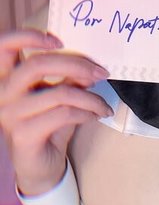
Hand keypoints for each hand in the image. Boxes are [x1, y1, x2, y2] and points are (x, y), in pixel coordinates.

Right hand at [0, 29, 111, 194]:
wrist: (39, 167)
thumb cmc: (48, 127)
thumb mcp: (59, 97)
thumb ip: (69, 79)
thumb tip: (90, 66)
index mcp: (7, 78)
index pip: (4, 45)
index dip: (28, 36)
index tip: (59, 41)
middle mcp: (3, 93)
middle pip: (37, 65)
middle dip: (76, 64)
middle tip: (100, 71)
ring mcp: (10, 114)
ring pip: (59, 93)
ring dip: (90, 97)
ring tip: (103, 104)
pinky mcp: (23, 134)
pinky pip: (63, 114)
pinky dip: (86, 113)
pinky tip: (95, 116)